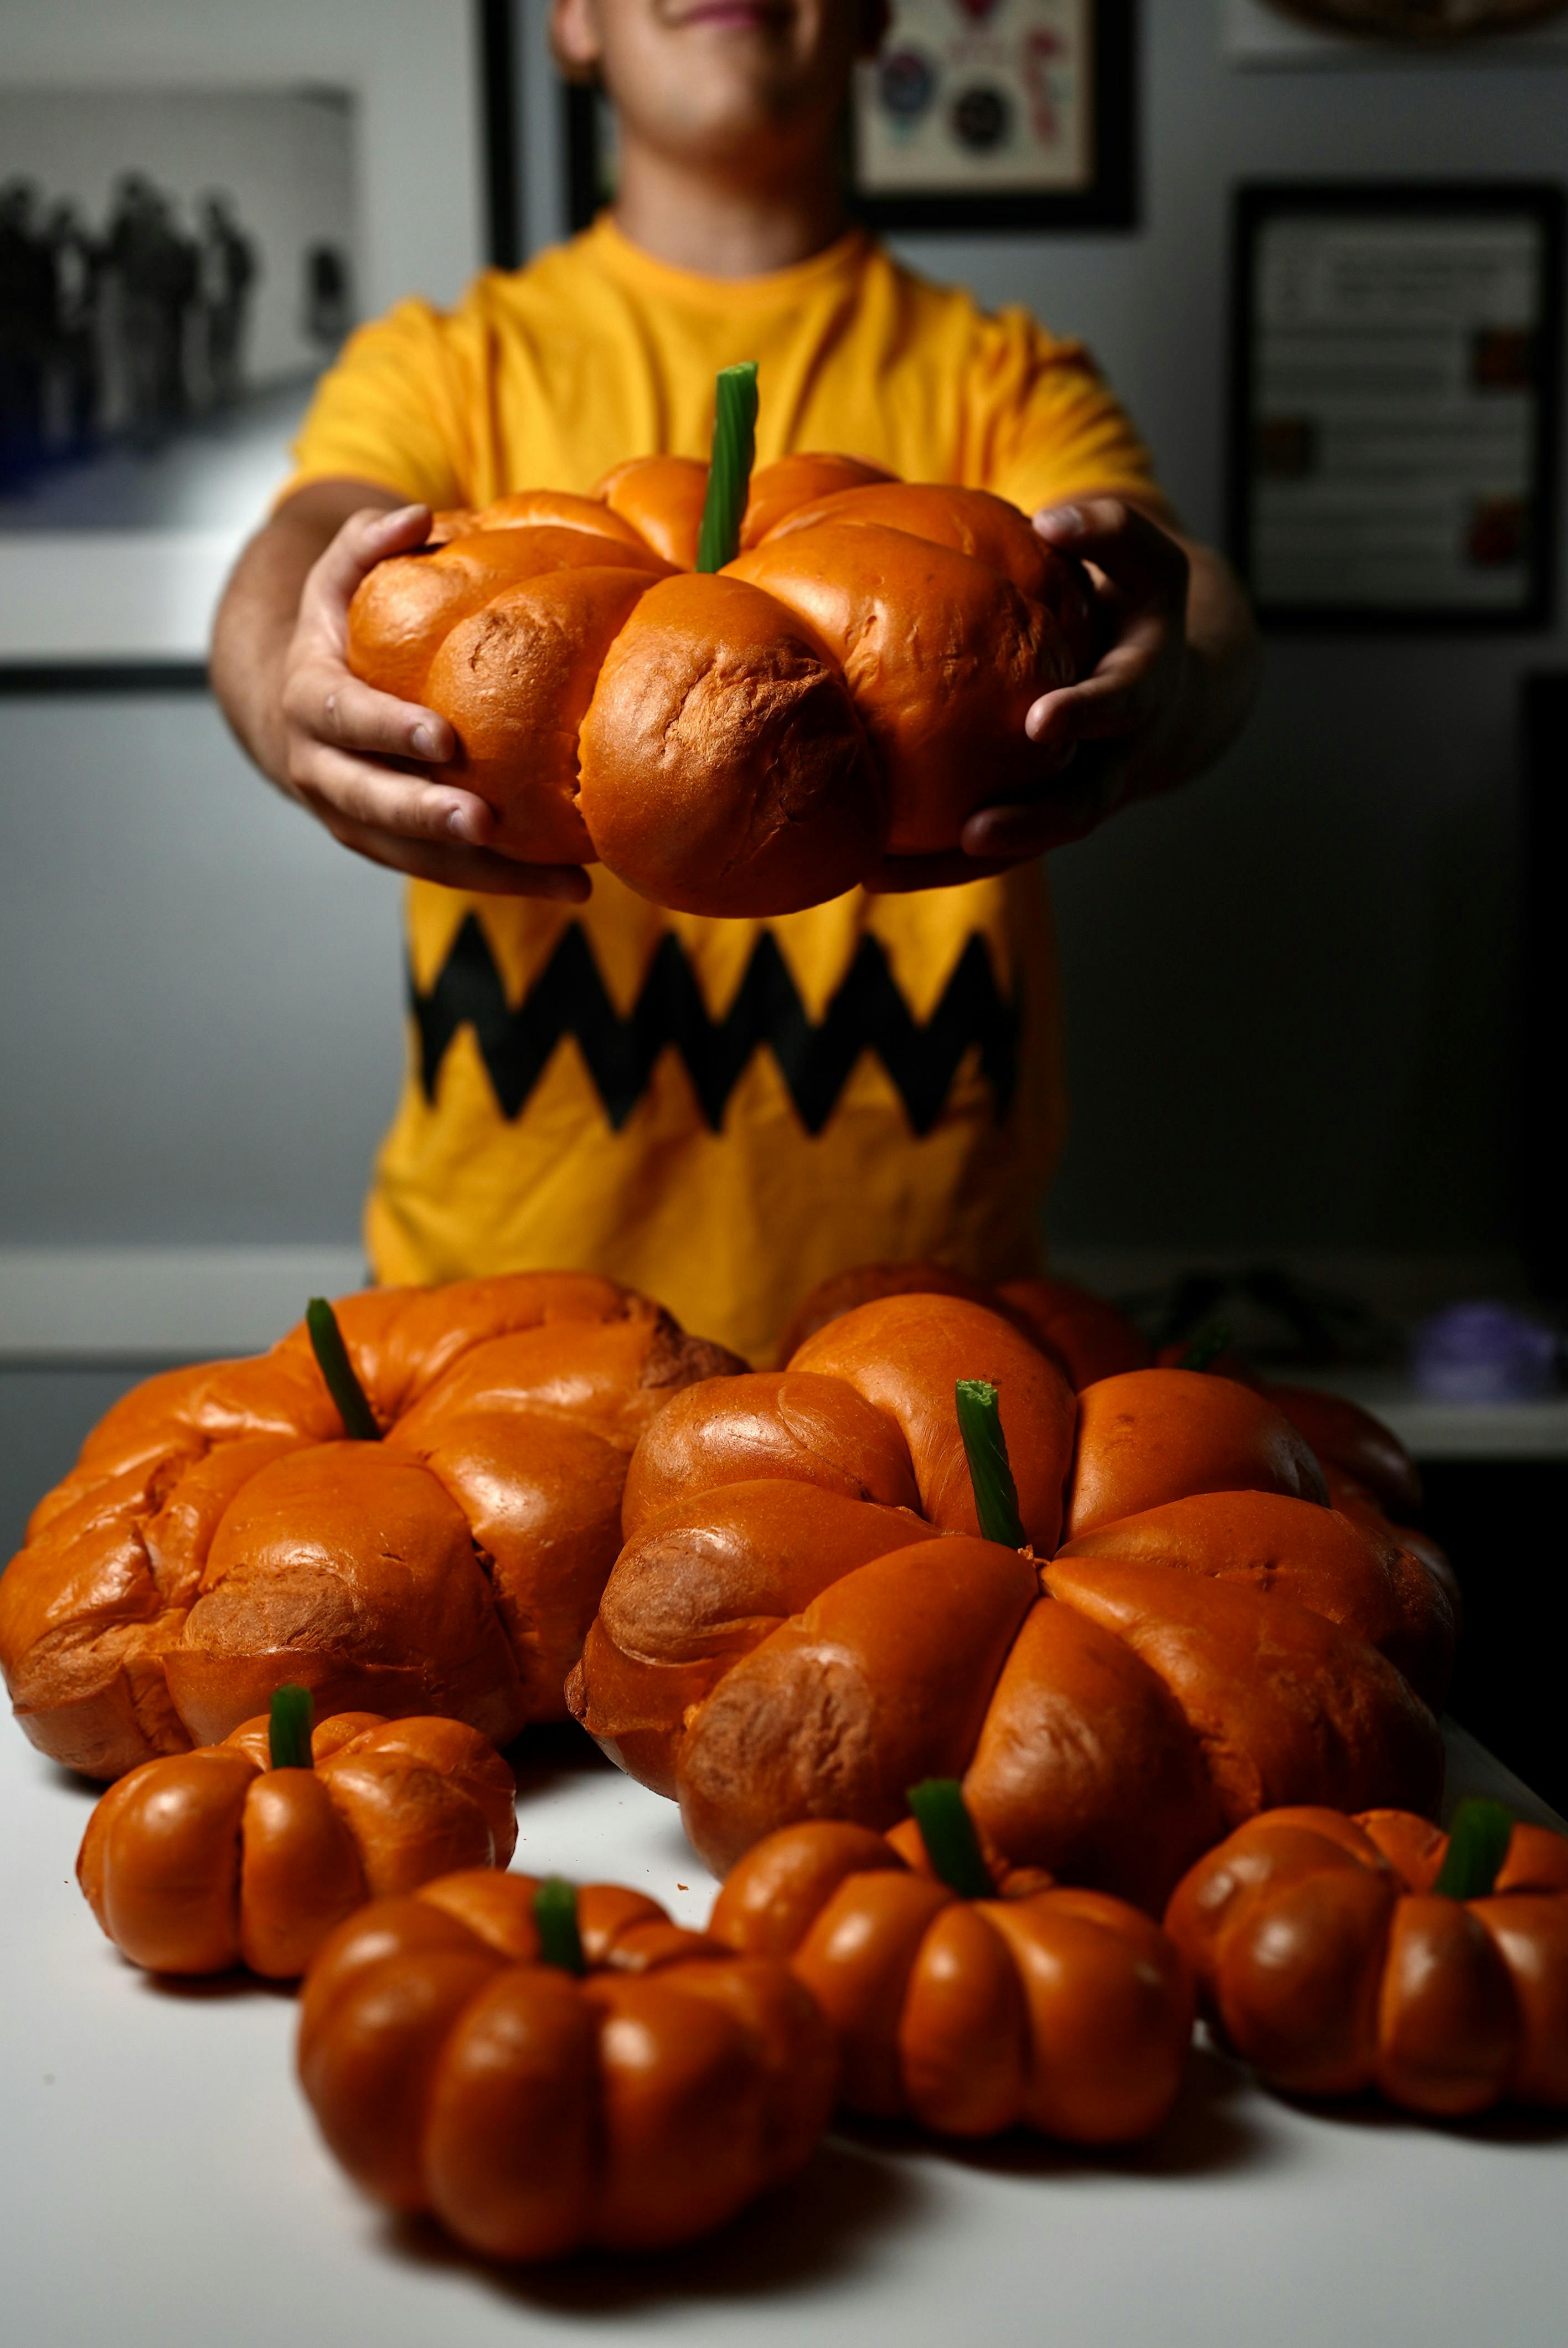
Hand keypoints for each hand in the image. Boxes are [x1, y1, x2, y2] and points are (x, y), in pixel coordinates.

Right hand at [276, 503, 589, 899]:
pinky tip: (571, 885)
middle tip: (484, 822)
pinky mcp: (392, 848)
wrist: (294, 707)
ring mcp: (355, 819)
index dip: (388, 731)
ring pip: (416, 855)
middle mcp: (323, 771)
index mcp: (308, 702)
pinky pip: (448, 872)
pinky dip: (506, 880)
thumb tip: (419, 515)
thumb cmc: (335, 631)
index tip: (441, 738)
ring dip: (489, 872)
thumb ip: (369, 543)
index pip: (343, 719)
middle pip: (372, 804)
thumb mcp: (337, 576)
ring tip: (564, 881)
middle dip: (426, 816)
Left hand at [867, 497, 1190, 894]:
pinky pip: (991, 854)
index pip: (1121, 703)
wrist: (1171, 690)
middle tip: (975, 832)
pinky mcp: (1041, 820)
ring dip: (960, 866)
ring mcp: (1078, 797)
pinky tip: (870, 870)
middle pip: (1082, 804)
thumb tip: (1049, 518)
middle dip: (1032, 820)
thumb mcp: (1145, 562)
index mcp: (1143, 690)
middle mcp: (1115, 757)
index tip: (1043, 720)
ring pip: (1025, 845)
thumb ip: (1109, 531)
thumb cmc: (1136, 610)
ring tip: (886, 872)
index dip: (1087, 713)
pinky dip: (935, 867)